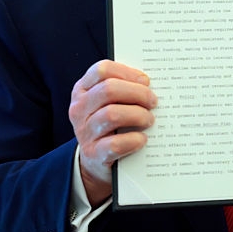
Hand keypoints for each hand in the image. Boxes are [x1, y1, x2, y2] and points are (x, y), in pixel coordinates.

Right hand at [68, 60, 157, 204]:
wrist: (95, 160)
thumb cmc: (110, 123)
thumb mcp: (110, 102)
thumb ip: (124, 88)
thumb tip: (149, 82)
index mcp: (83, 90)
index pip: (102, 70)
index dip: (127, 72)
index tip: (145, 81)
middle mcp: (79, 108)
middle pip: (109, 89)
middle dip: (138, 93)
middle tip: (153, 101)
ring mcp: (84, 131)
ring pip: (112, 115)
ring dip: (138, 115)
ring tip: (149, 119)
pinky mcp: (93, 153)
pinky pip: (115, 144)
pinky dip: (134, 140)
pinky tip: (142, 139)